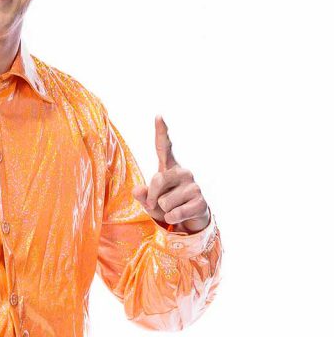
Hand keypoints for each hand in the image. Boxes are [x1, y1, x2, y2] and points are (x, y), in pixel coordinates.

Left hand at [131, 115, 210, 233]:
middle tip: (156, 204)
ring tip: (173, 208)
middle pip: (157, 180)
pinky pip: (174, 213)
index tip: (158, 116)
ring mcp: (194, 185)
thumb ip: (141, 195)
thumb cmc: (165, 205)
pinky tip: (180, 215)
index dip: (161, 132)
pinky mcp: (200, 201)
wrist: (189, 220)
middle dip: (151, 197)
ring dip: (164, 210)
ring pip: (164, 201)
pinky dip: (172, 218)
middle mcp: (183, 171)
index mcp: (168, 167)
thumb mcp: (149, 201)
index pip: (163, 147)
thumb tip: (137, 191)